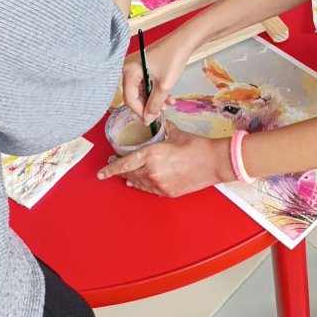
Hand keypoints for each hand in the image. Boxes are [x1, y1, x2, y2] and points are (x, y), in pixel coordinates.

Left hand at [97, 121, 233, 196]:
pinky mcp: (168, 192)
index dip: (111, 168)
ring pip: (138, 183)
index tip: (102, 171)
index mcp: (152, 155)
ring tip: (125, 176)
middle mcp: (153, 172)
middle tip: (113, 169)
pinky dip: (142, 185)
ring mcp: (160, 185)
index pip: (125, 163)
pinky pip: (149, 190)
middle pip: (130, 174)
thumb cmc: (197, 147)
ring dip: (131, 179)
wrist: (214, 163)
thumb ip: (163, 131)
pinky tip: (139, 183)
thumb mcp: (176, 134)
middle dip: (120, 172)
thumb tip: (158, 124)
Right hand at [121, 29, 193, 120]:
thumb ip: (154, 104)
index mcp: (129, 71)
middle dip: (148, 105)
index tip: (150, 120)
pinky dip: (156, 91)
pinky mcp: (144, 66)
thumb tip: (147, 120)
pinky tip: (168, 98)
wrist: (184, 41)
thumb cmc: (172, 60)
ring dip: (154, 99)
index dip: (140, 111)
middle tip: (161, 112)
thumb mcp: (164, 86)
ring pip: (142, 90)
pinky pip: (147, 83)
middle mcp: (129, 68)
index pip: (129, 98)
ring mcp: (136, 67)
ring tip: (168, 105)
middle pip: (134, 94)